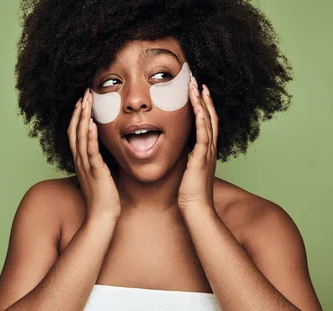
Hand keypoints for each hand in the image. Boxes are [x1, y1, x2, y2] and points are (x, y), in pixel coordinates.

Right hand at [68, 88, 120, 220]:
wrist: (102, 217)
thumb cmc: (104, 198)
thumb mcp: (101, 175)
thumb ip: (101, 161)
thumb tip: (108, 151)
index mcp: (81, 161)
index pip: (75, 133)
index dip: (78, 116)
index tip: (83, 101)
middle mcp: (80, 160)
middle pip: (74, 130)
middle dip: (79, 110)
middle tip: (84, 93)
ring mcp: (85, 165)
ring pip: (80, 136)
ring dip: (83, 116)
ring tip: (86, 100)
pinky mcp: (95, 171)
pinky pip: (90, 150)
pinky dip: (89, 135)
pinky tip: (91, 122)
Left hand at [178, 78, 217, 210]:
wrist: (196, 208)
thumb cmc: (190, 193)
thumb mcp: (188, 170)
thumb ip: (187, 158)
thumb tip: (180, 150)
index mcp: (206, 150)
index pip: (207, 122)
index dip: (203, 106)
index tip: (197, 92)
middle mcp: (210, 148)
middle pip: (210, 117)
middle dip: (204, 99)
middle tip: (198, 82)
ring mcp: (208, 153)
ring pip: (208, 122)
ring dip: (202, 103)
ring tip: (197, 87)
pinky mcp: (202, 159)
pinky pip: (203, 136)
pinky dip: (202, 121)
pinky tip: (199, 108)